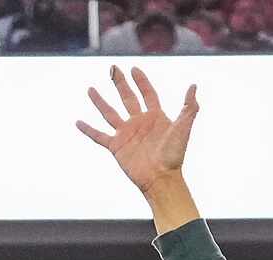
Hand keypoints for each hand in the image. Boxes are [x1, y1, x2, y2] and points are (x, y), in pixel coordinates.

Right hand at [76, 64, 199, 198]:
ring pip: (110, 113)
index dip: (141, 81)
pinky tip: (78, 122)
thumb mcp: (184, 127)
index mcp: (155, 116)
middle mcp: (139, 123)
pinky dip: (88, 130)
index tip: (134, 69)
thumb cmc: (175, 155)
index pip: (147, 93)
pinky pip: (99, 136)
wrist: (161, 178)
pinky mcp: (116, 147)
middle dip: (119, 83)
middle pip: (127, 97)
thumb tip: (194, 86)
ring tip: (90, 89)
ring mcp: (126, 134)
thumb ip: (189, 107)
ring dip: (100, 101)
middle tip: (112, 68)